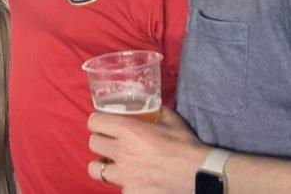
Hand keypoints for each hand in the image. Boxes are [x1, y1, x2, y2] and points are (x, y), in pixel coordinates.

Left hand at [87, 107, 210, 193]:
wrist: (197, 174)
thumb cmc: (184, 145)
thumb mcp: (171, 120)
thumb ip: (156, 111)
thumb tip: (152, 106)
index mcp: (128, 130)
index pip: (94, 122)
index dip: (97, 121)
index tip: (103, 122)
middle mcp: (120, 152)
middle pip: (92, 143)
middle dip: (100, 140)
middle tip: (111, 142)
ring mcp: (123, 175)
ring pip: (94, 169)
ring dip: (102, 164)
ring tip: (113, 163)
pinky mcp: (130, 192)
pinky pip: (117, 186)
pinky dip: (124, 183)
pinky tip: (135, 179)